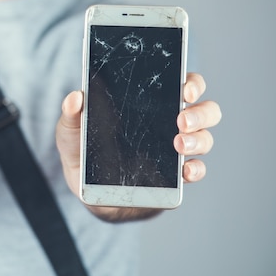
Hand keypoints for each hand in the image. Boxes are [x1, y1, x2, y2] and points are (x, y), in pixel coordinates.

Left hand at [56, 72, 221, 221]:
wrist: (86, 191)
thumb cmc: (83, 151)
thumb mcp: (71, 131)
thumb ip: (71, 114)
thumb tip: (74, 98)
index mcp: (151, 103)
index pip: (183, 84)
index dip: (192, 83)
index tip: (185, 89)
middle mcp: (170, 123)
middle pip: (204, 110)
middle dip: (200, 113)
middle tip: (182, 120)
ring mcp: (176, 150)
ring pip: (204, 139)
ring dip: (199, 141)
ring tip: (180, 144)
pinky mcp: (174, 177)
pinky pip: (195, 171)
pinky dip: (196, 170)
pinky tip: (186, 171)